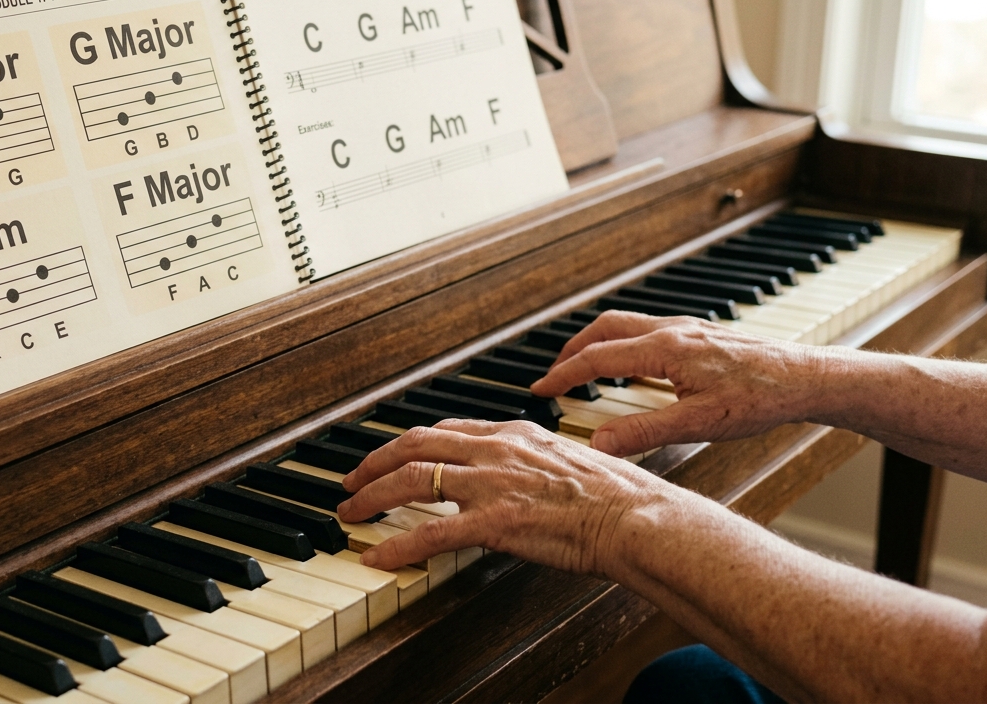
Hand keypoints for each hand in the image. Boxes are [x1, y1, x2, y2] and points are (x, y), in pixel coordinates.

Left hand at [337, 419, 670, 573]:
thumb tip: (521, 474)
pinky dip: (396, 544)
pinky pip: (429, 533)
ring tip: (350, 513)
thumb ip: (533, 461)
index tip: (389, 455)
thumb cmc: (616, 497)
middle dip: (374, 462)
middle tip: (352, 481)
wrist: (636, 517)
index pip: (445, 430)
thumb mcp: (569, 459)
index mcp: (513, 433)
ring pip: (410, 481)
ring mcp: (492, 484)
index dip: (408, 443)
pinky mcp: (494, 522)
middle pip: (414, 445)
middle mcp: (495, 450)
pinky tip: (377, 556)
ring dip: (371, 497)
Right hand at [528, 311, 831, 456]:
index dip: (563, 375)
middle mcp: (673, 330)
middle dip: (573, 349)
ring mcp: (687, 328)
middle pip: (605, 327)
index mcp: (665, 349)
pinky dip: (624, 343)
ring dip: (598, 343)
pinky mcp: (701, 334)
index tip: (541, 390)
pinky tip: (632, 365)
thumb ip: (643, 433)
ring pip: (627, 324)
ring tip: (584, 368)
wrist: (805, 378)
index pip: (597, 357)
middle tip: (554, 374)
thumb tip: (600, 444)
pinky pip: (648, 329)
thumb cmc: (761, 397)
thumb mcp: (698, 425)